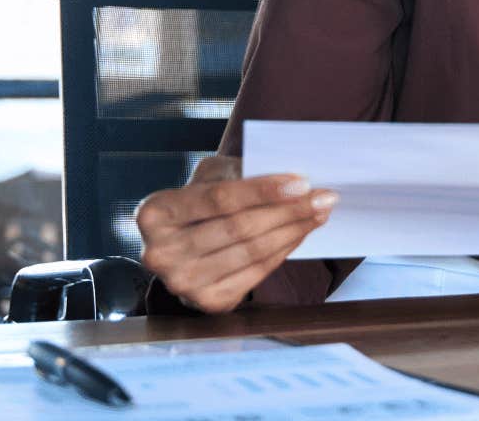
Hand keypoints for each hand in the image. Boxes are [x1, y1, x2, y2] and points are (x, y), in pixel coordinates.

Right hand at [134, 154, 337, 313]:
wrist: (181, 244)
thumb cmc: (199, 202)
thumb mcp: (208, 176)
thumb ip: (238, 174)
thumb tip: (292, 181)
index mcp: (155, 213)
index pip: (218, 199)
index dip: (262, 191)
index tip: (301, 182)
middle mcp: (161, 253)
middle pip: (239, 228)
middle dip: (288, 211)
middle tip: (323, 197)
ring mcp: (183, 284)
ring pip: (252, 252)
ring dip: (294, 231)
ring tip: (319, 213)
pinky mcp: (208, 303)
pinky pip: (257, 274)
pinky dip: (284, 252)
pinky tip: (300, 234)